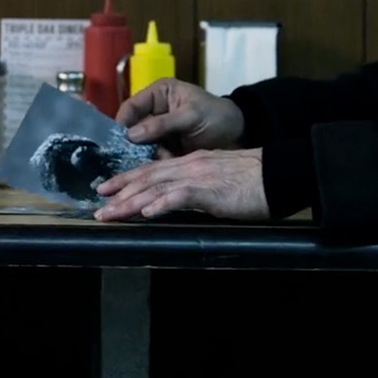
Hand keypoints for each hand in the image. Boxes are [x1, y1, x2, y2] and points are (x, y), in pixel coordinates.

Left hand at [94, 149, 269, 221]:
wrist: (280, 173)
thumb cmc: (254, 181)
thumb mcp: (219, 180)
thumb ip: (199, 188)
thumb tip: (183, 200)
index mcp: (192, 163)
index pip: (152, 170)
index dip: (127, 179)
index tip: (107, 189)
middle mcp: (190, 166)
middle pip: (147, 178)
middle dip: (120, 192)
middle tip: (98, 207)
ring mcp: (199, 176)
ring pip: (156, 187)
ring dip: (130, 202)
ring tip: (111, 213)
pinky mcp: (211, 190)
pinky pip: (181, 196)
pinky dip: (162, 204)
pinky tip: (147, 213)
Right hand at [116, 78, 244, 152]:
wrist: (238, 134)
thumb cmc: (216, 116)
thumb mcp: (191, 116)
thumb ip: (162, 124)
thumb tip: (131, 135)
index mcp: (158, 93)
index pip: (131, 107)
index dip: (122, 124)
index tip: (118, 143)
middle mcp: (153, 111)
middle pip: (132, 128)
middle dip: (133, 144)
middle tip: (133, 159)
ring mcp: (158, 130)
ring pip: (140, 145)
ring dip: (145, 156)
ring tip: (157, 161)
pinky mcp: (165, 147)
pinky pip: (151, 156)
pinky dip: (155, 162)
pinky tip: (163, 166)